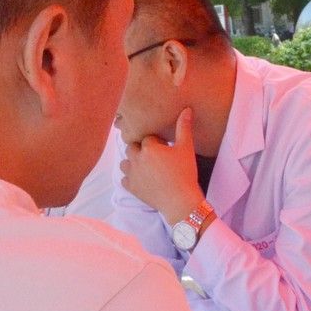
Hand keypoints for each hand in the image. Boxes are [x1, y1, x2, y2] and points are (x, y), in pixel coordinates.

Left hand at [121, 108, 205, 224]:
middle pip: (132, 148)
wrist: (180, 201)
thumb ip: (184, 128)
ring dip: (133, 163)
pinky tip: (142, 179)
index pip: (148, 138)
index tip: (165, 148)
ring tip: (146, 167)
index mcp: (148, 147)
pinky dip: (131, 178)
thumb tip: (186, 109)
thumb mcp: (186, 148)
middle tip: (155, 157)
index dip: (157, 142)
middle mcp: (136, 159)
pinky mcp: (131, 188)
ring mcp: (132, 174)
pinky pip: (124, 179)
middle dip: (141, 150)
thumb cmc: (185, 173)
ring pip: (125, 162)